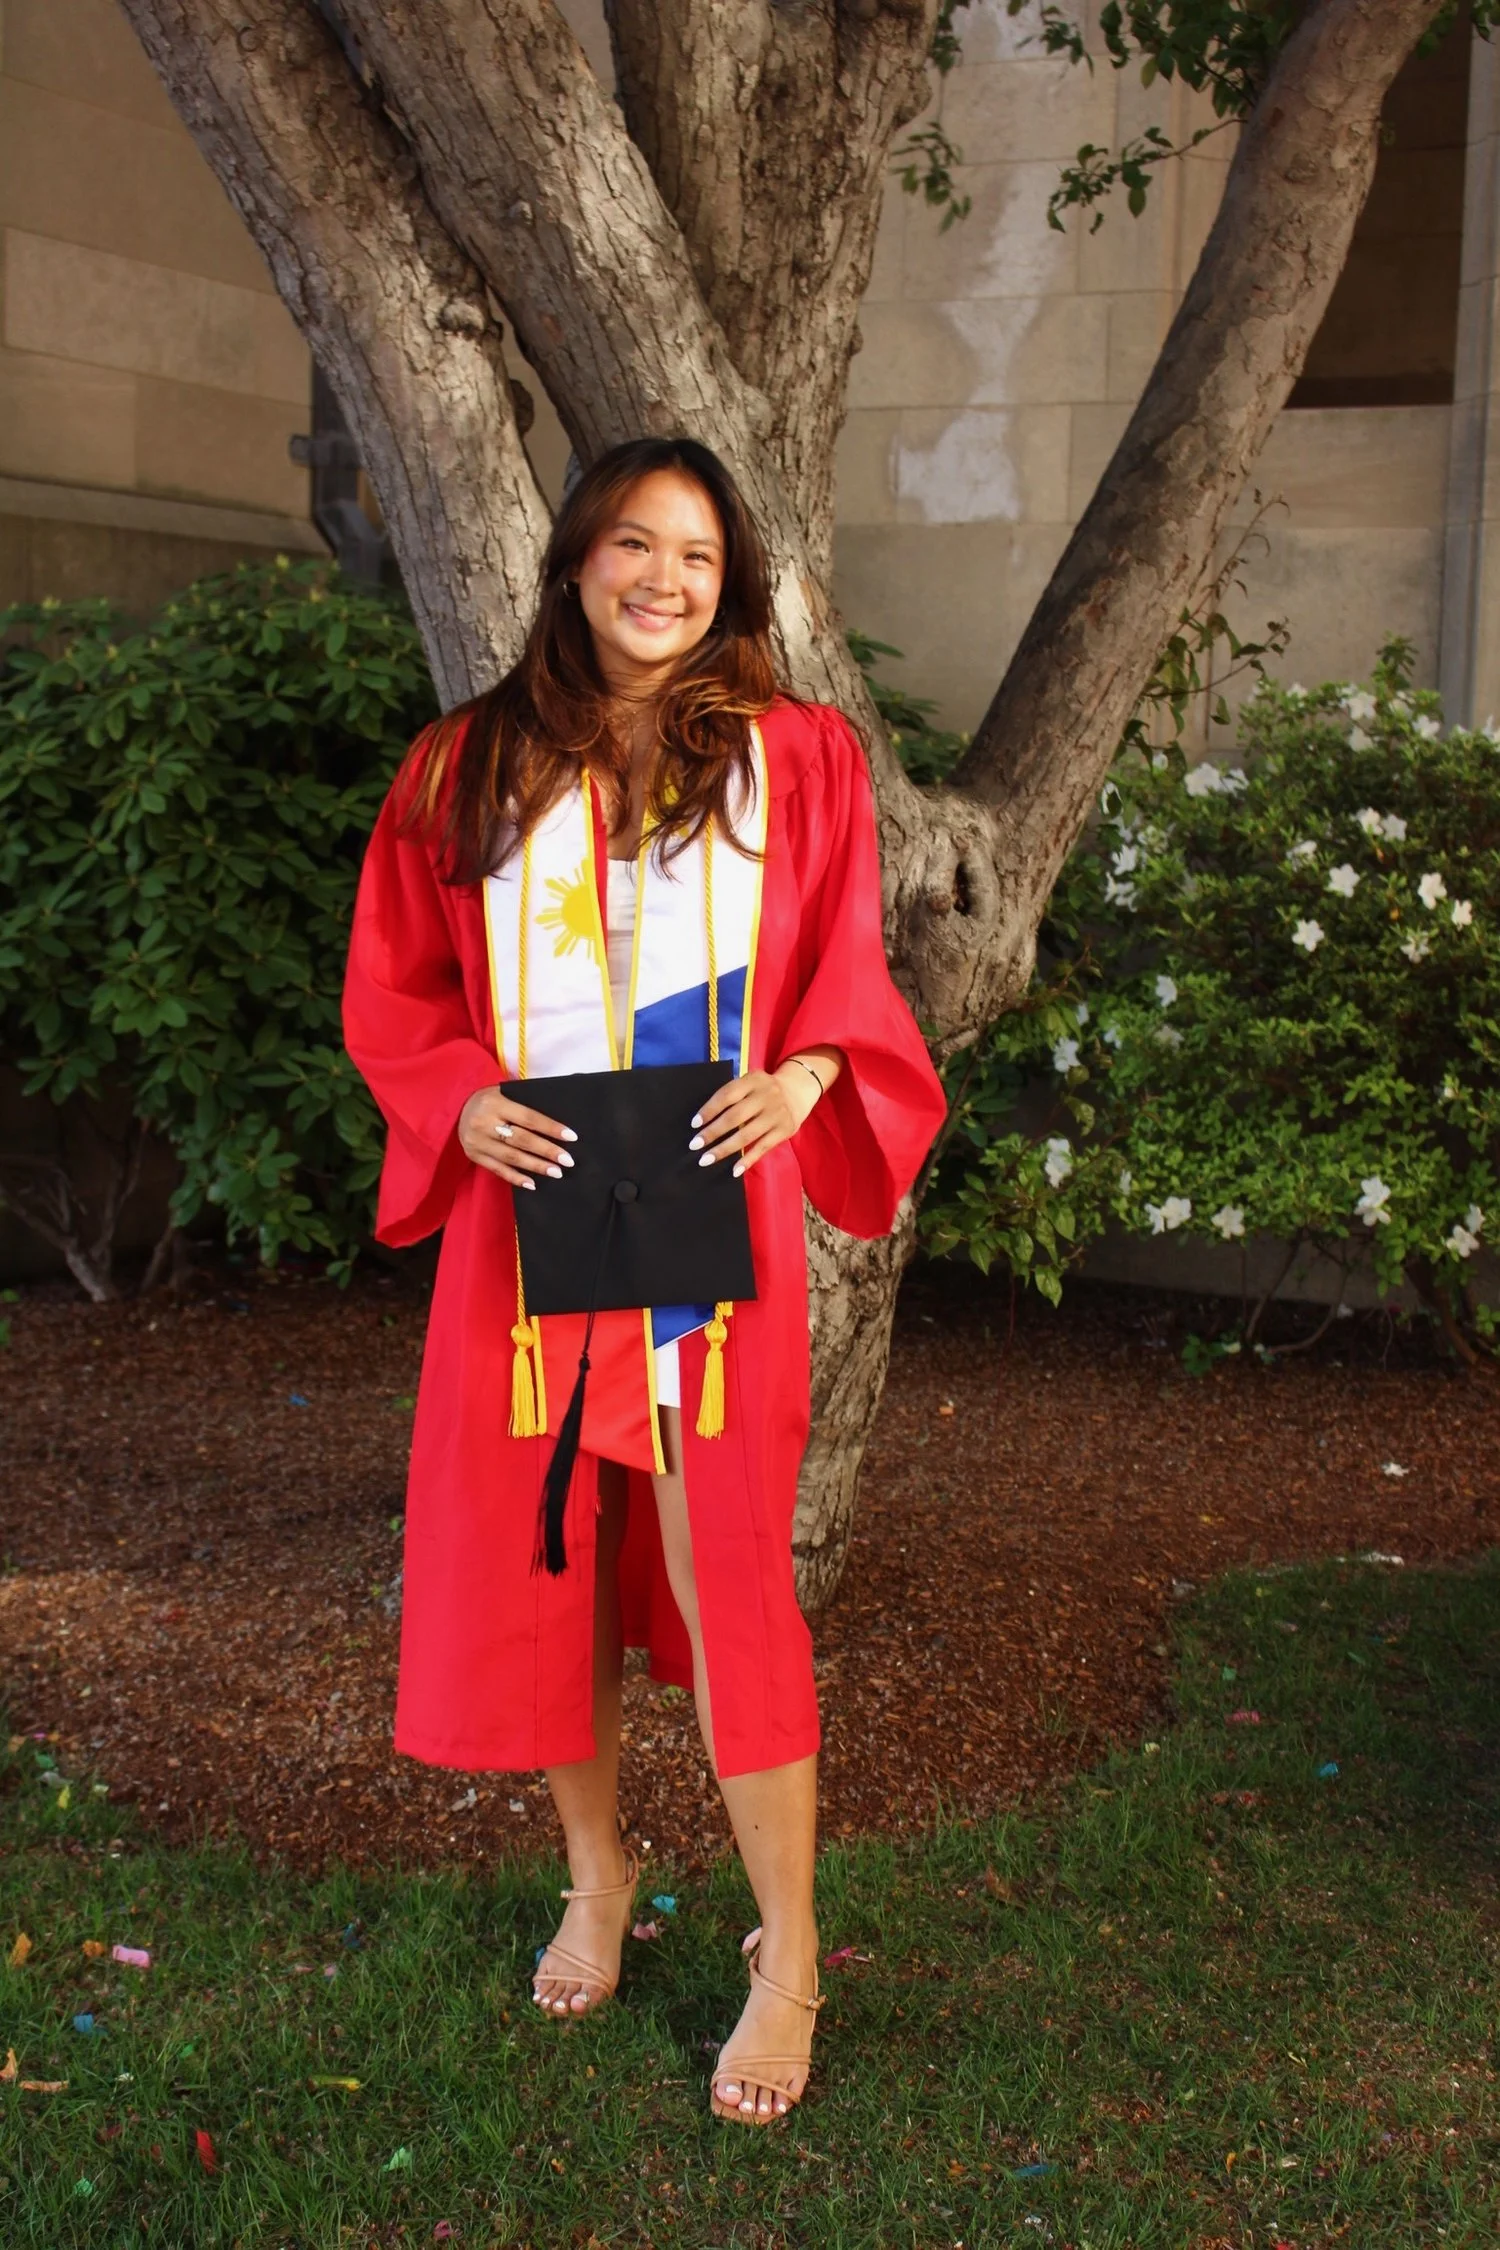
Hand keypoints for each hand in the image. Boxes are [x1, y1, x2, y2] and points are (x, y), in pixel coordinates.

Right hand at [458, 1085, 575, 1190]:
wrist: (455, 1109)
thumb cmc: (489, 1100)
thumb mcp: (503, 1093)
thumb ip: (524, 1104)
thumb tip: (555, 1123)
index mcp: (495, 1103)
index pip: (529, 1118)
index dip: (551, 1128)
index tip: (571, 1137)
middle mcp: (484, 1123)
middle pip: (521, 1140)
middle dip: (547, 1151)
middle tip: (568, 1160)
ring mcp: (477, 1141)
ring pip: (511, 1157)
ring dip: (536, 1166)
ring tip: (556, 1172)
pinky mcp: (474, 1156)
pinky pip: (498, 1170)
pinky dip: (516, 1178)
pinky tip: (532, 1184)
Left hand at [689, 1056, 831, 1177]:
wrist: (797, 1091)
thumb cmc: (763, 1089)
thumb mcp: (750, 1082)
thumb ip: (733, 1094)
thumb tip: (705, 1120)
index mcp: (753, 1080)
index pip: (727, 1095)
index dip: (710, 1110)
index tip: (694, 1124)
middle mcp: (767, 1096)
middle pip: (735, 1116)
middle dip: (713, 1132)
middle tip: (694, 1145)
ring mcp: (777, 1114)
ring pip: (747, 1135)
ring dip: (724, 1149)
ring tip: (706, 1159)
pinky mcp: (784, 1130)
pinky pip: (762, 1148)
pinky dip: (747, 1160)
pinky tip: (734, 1171)